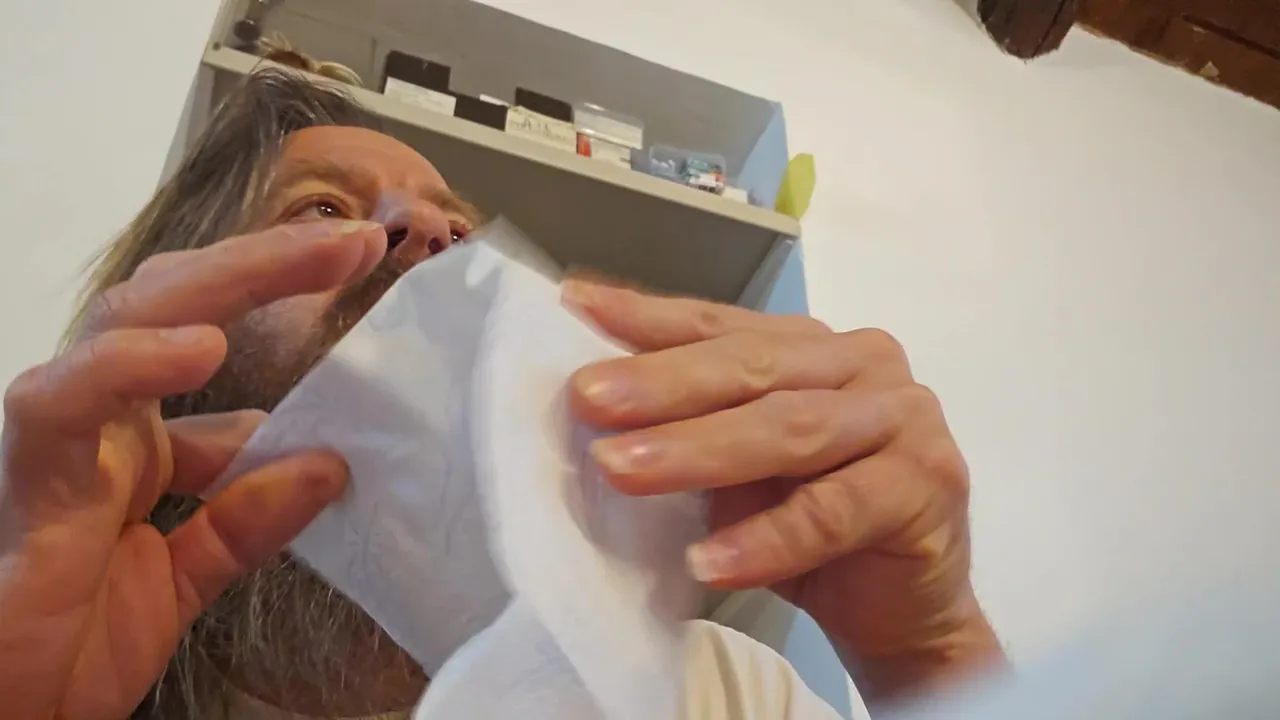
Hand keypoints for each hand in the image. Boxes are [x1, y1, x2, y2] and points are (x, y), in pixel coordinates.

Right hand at [0, 220, 385, 719]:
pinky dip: (130, 366)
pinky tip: (199, 349)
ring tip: (318, 258)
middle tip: (358, 240)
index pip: (212, 332)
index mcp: (140, 437)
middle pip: (182, 302)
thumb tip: (328, 466)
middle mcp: (103, 419)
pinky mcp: (27, 474)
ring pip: (131, 320)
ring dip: (230, 282)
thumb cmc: (67, 645)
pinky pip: (64, 401)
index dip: (283, 294)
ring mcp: (64, 436)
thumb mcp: (188, 576)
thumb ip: (249, 521)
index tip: (365, 260)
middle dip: (272, 261)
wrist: (2, 713)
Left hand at [563, 278, 1002, 698]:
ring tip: (619, 470)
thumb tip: (590, 404)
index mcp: (815, 348)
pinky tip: (706, 562)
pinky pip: (831, 512)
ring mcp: (904, 417)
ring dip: (697, 451)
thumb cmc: (812, 531)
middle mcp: (865, 364)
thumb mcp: (740, 470)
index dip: (649, 317)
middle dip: (662, 383)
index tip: (576, 305)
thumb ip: (694, 426)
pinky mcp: (927, 484)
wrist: (904, 613)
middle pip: (752, 367)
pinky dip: (764, 539)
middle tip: (586, 398)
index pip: (721, 324)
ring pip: (788, 428)